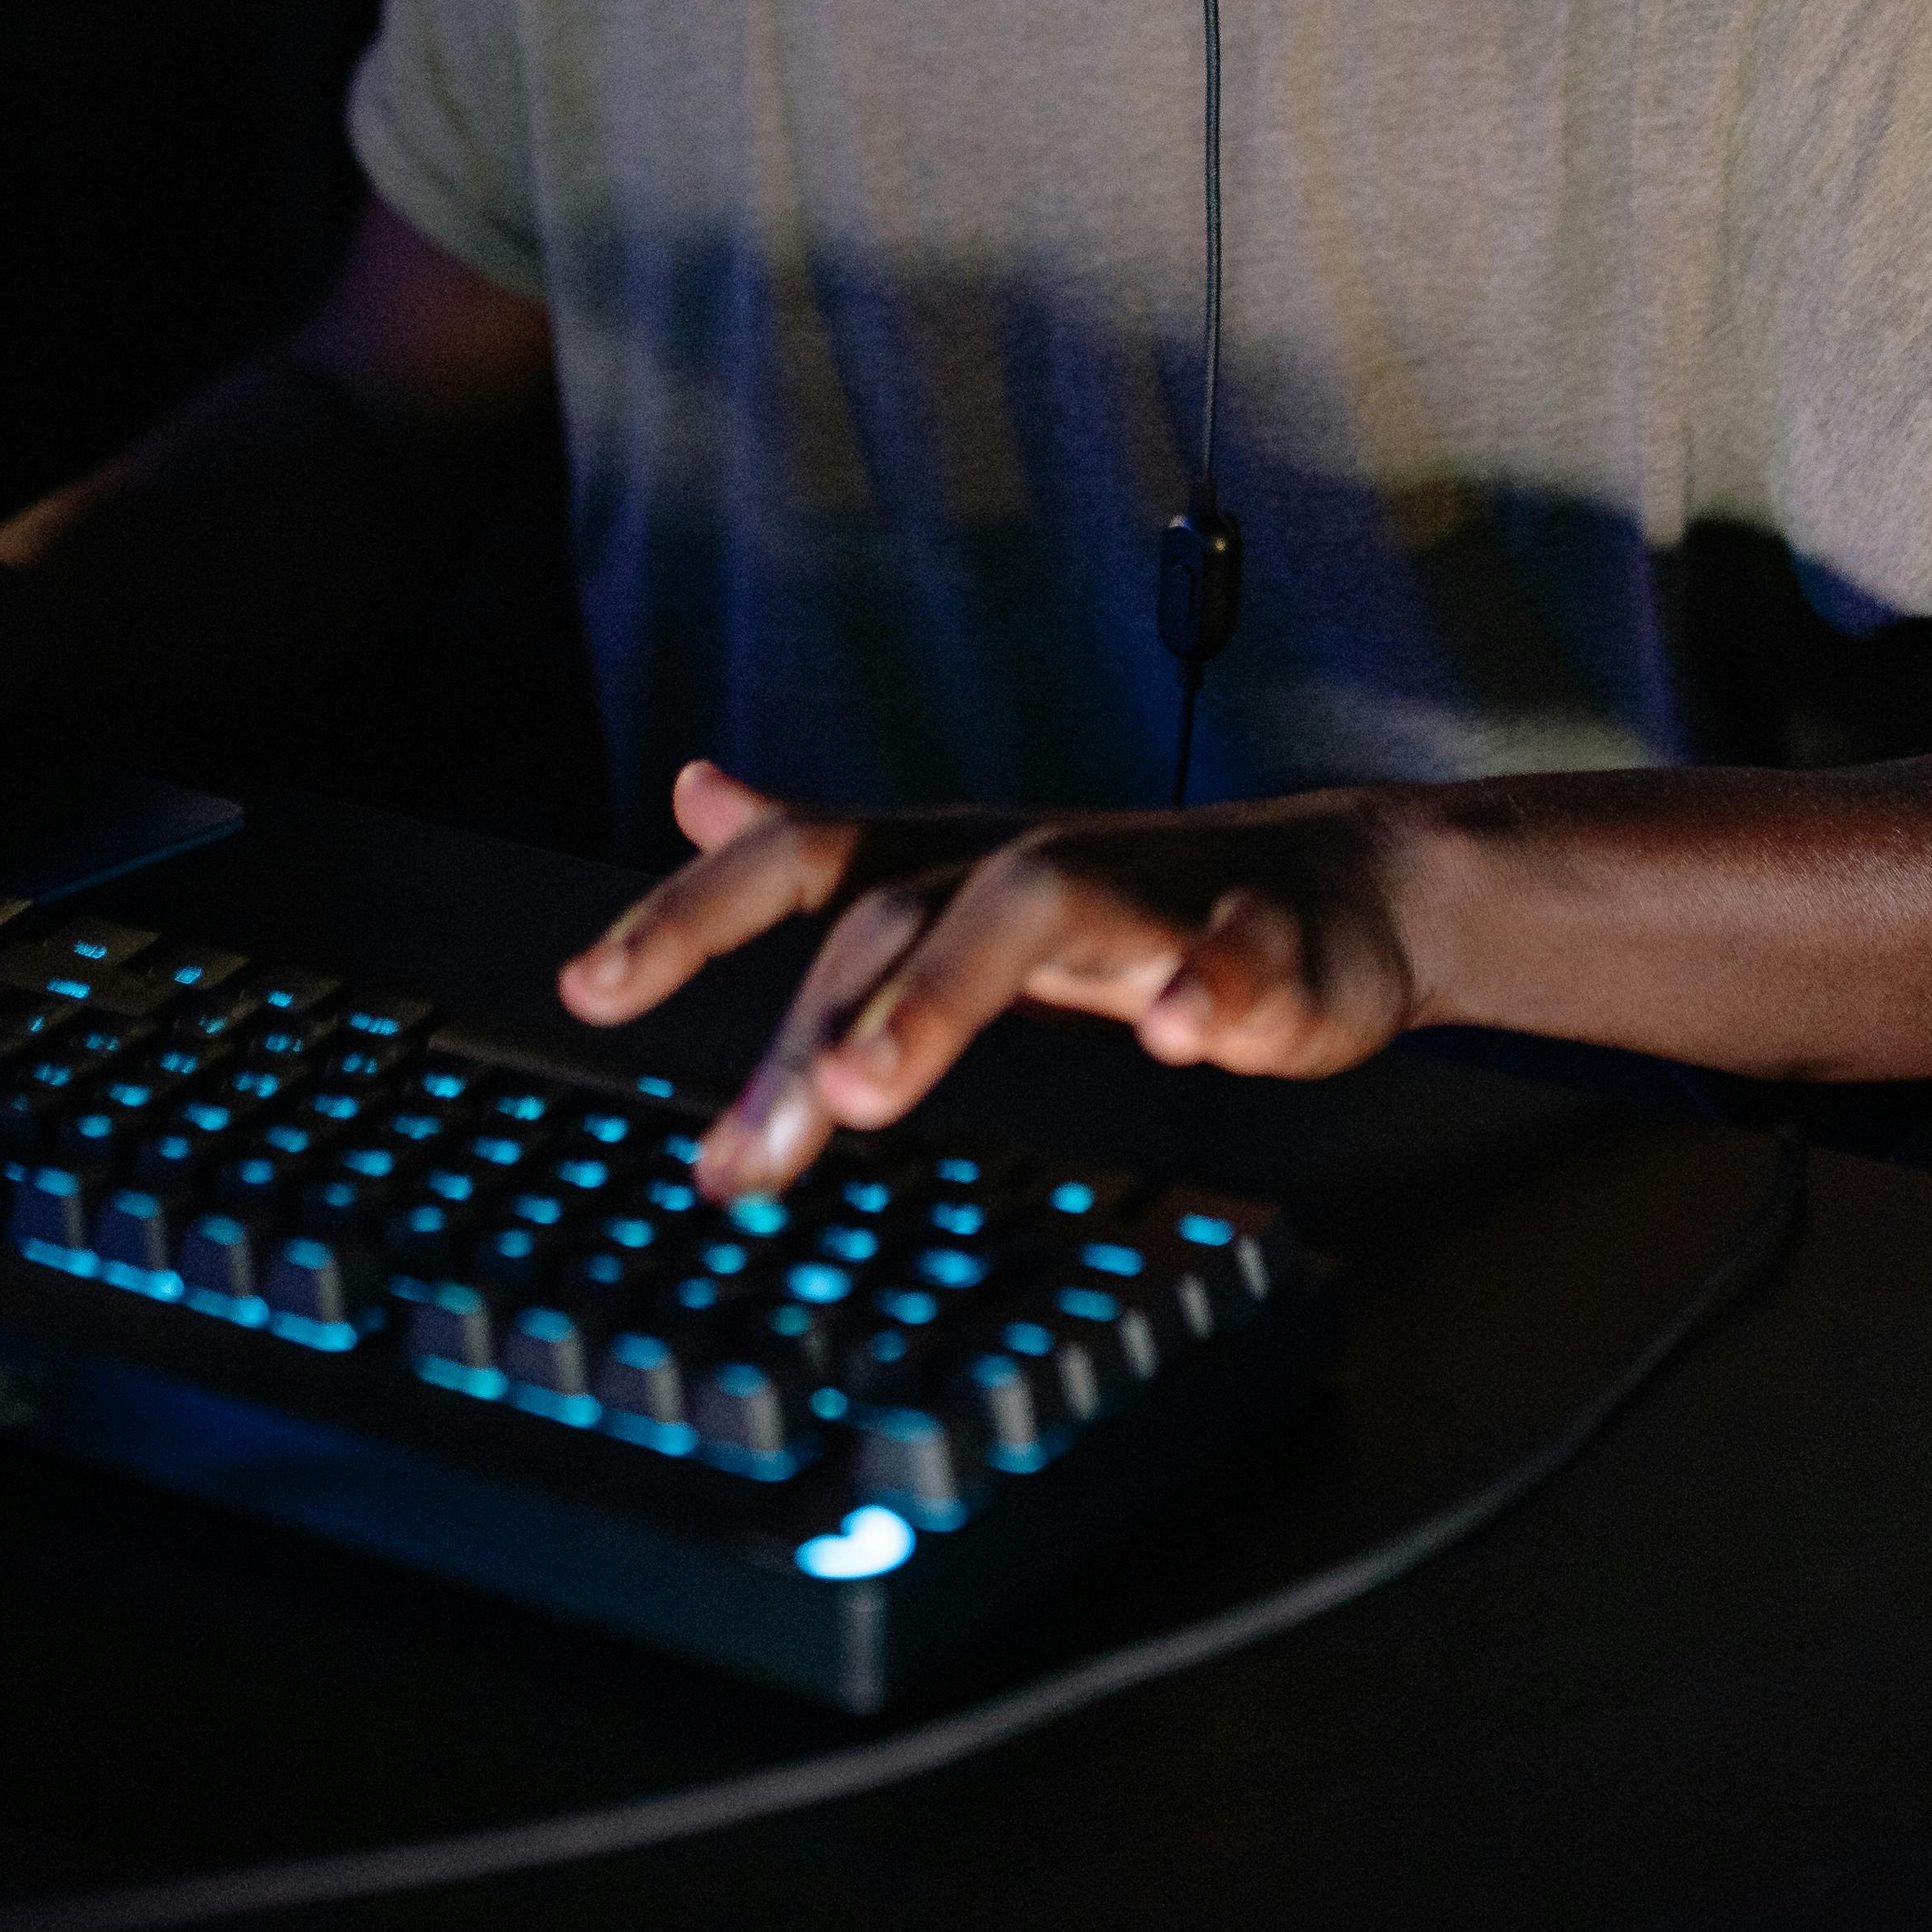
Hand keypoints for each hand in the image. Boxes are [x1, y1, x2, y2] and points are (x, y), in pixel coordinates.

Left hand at [557, 756, 1433, 1196]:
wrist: (1342, 891)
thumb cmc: (1132, 897)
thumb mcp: (957, 868)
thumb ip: (823, 843)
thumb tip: (691, 790)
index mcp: (955, 860)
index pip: (801, 856)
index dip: (692, 911)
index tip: (589, 986)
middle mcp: (1033, 863)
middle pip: (901, 906)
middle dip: (816, 1017)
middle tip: (753, 1140)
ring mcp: (1152, 893)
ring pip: (1038, 902)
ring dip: (946, 988)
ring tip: (873, 1079)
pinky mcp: (1267, 942)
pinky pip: (1236, 954)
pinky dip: (1204, 988)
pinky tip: (1179, 1037)